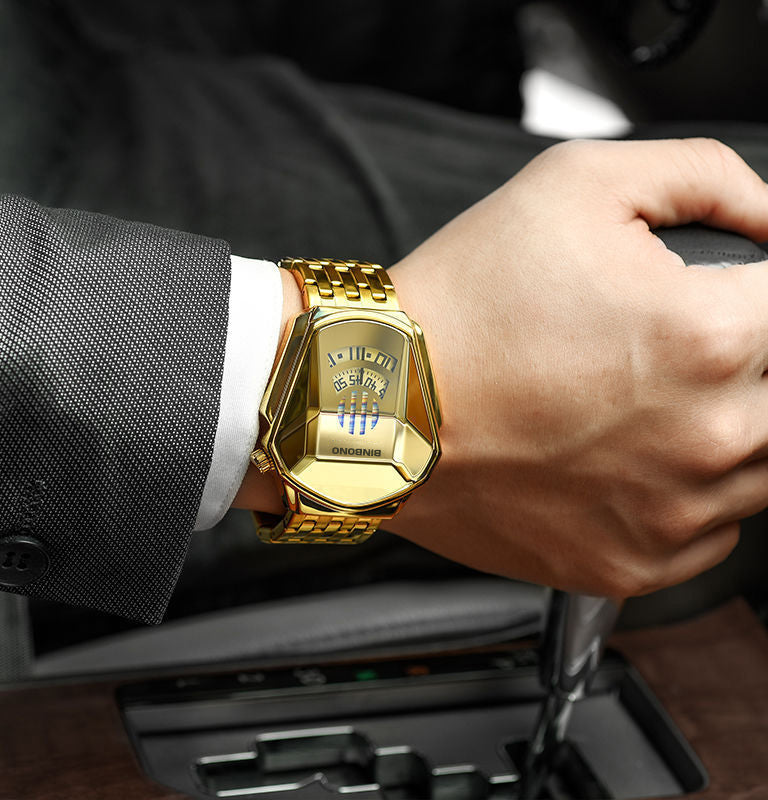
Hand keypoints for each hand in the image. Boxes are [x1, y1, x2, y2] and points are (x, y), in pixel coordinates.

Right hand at [388, 138, 767, 598]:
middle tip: (669, 348)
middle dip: (746, 358)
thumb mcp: (577, 184)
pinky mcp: (633, 563)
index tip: (733, 296)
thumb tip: (767, 219)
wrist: (376, 406)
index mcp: (710, 336)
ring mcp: (673, 513)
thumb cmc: (459, 308)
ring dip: (726, 426)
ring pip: (763, 468)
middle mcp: (708, 437)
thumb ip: (709, 178)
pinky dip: (688, 493)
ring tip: (640, 397)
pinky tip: (623, 456)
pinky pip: (714, 533)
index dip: (760, 292)